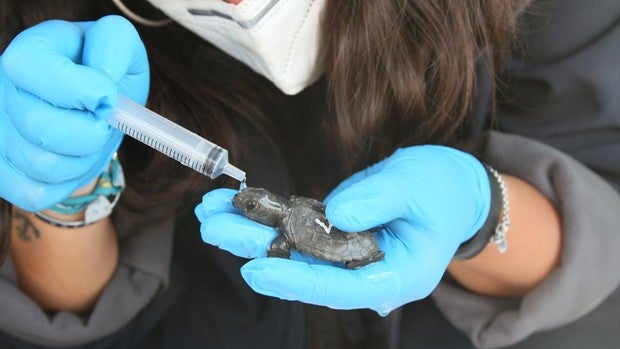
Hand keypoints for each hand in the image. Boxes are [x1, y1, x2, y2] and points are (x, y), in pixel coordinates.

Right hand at [0, 15, 147, 210]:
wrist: (96, 108)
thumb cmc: (107, 75)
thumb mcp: (120, 46)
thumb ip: (114, 43)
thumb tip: (104, 73)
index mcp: (29, 52)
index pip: (27, 67)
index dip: (78, 89)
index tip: (108, 97)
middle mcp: (3, 90)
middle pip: (39, 127)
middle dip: (91, 133)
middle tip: (103, 124)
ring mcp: (0, 132)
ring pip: (42, 166)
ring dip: (84, 160)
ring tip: (90, 141)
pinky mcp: (3, 171)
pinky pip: (35, 194)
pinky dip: (67, 184)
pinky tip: (74, 160)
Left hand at [196, 145, 490, 314]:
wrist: (450, 188)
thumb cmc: (444, 189)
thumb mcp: (418, 185)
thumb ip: (379, 200)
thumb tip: (336, 213)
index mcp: (396, 275)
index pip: (341, 287)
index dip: (297, 280)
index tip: (255, 269)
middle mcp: (366, 274)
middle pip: (306, 270)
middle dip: (256, 250)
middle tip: (214, 227)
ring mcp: (348, 257)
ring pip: (293, 251)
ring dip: (251, 232)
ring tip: (211, 212)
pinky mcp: (335, 236)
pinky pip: (297, 231)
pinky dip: (267, 217)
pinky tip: (236, 204)